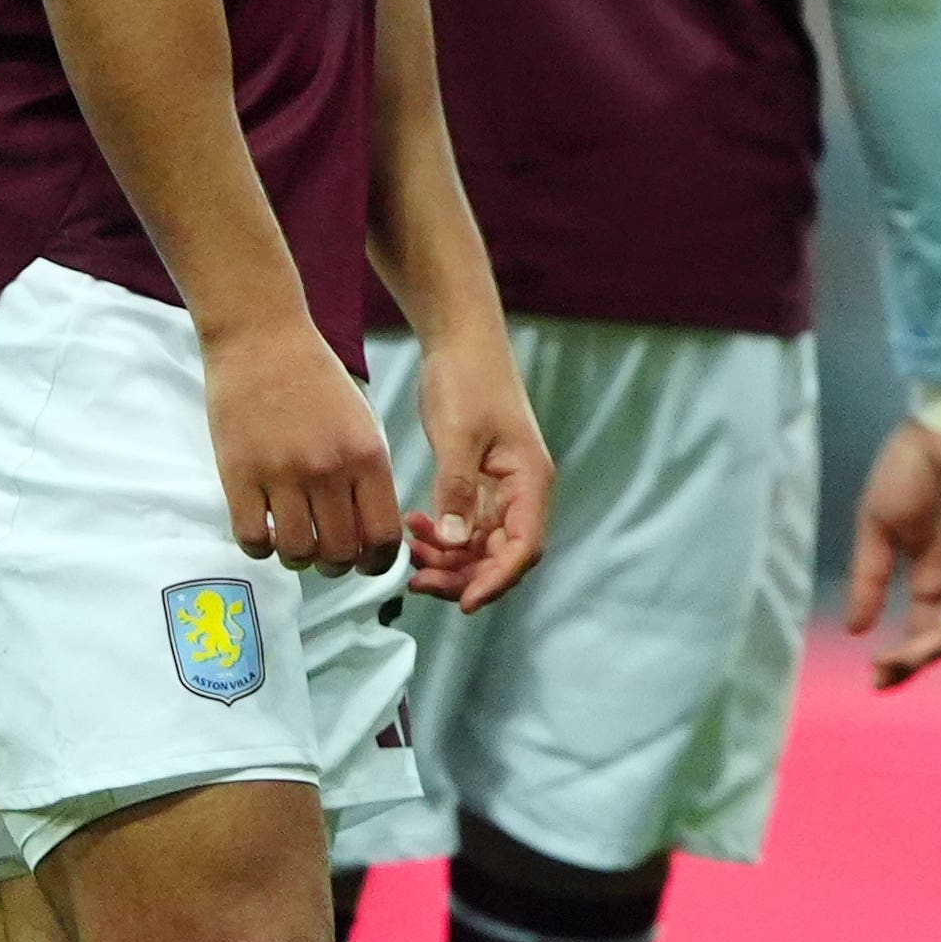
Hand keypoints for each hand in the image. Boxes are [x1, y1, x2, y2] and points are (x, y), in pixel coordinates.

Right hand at [203, 314, 401, 574]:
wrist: (262, 337)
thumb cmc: (314, 377)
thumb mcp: (361, 421)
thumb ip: (368, 474)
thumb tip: (370, 530)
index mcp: (368, 456)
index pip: (383, 537)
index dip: (376, 563)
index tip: (365, 563)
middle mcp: (329, 470)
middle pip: (340, 554)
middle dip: (336, 566)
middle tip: (325, 554)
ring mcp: (282, 474)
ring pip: (297, 554)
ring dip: (297, 558)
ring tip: (293, 540)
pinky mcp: (239, 475)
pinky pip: (253, 539)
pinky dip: (260, 546)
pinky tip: (262, 527)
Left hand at [408, 335, 551, 610]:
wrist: (460, 339)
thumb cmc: (466, 379)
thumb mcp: (458, 435)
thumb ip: (457, 490)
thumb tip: (455, 543)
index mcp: (530, 480)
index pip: (523, 548)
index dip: (495, 581)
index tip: (463, 602)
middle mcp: (522, 490)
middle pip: (502, 555)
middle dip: (464, 575)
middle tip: (418, 581)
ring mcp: (502, 487)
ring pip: (482, 544)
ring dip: (450, 558)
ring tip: (410, 554)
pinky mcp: (481, 480)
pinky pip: (467, 524)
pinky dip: (443, 534)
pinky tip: (414, 528)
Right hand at [844, 406, 940, 682]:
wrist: (931, 425)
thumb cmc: (908, 472)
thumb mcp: (878, 529)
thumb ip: (869, 579)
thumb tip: (855, 630)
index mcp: (931, 576)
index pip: (922, 630)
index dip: (903, 658)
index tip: (876, 678)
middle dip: (919, 658)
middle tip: (888, 673)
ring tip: (915, 660)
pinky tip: (939, 622)